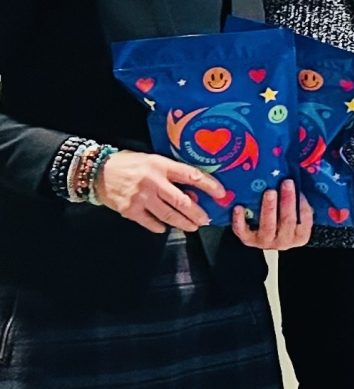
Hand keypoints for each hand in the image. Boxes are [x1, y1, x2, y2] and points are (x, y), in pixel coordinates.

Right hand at [92, 151, 218, 233]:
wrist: (97, 171)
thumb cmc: (129, 164)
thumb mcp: (152, 160)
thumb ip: (170, 173)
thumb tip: (193, 191)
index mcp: (161, 165)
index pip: (191, 175)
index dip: (209, 185)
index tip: (222, 193)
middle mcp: (152, 181)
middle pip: (182, 201)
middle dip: (197, 213)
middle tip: (207, 220)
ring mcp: (141, 197)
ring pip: (168, 215)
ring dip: (183, 223)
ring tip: (192, 227)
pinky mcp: (130, 210)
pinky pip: (150, 222)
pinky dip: (160, 226)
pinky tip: (165, 227)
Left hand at [231, 181, 313, 250]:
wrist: (266, 239)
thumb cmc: (284, 221)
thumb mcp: (296, 216)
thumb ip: (299, 204)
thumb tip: (301, 182)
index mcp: (299, 236)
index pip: (305, 220)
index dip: (304, 205)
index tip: (301, 191)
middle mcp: (284, 241)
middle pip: (287, 221)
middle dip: (287, 201)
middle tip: (286, 183)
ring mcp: (265, 241)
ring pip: (268, 226)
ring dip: (269, 207)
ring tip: (269, 192)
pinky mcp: (248, 240)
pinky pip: (243, 231)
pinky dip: (240, 220)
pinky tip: (239, 207)